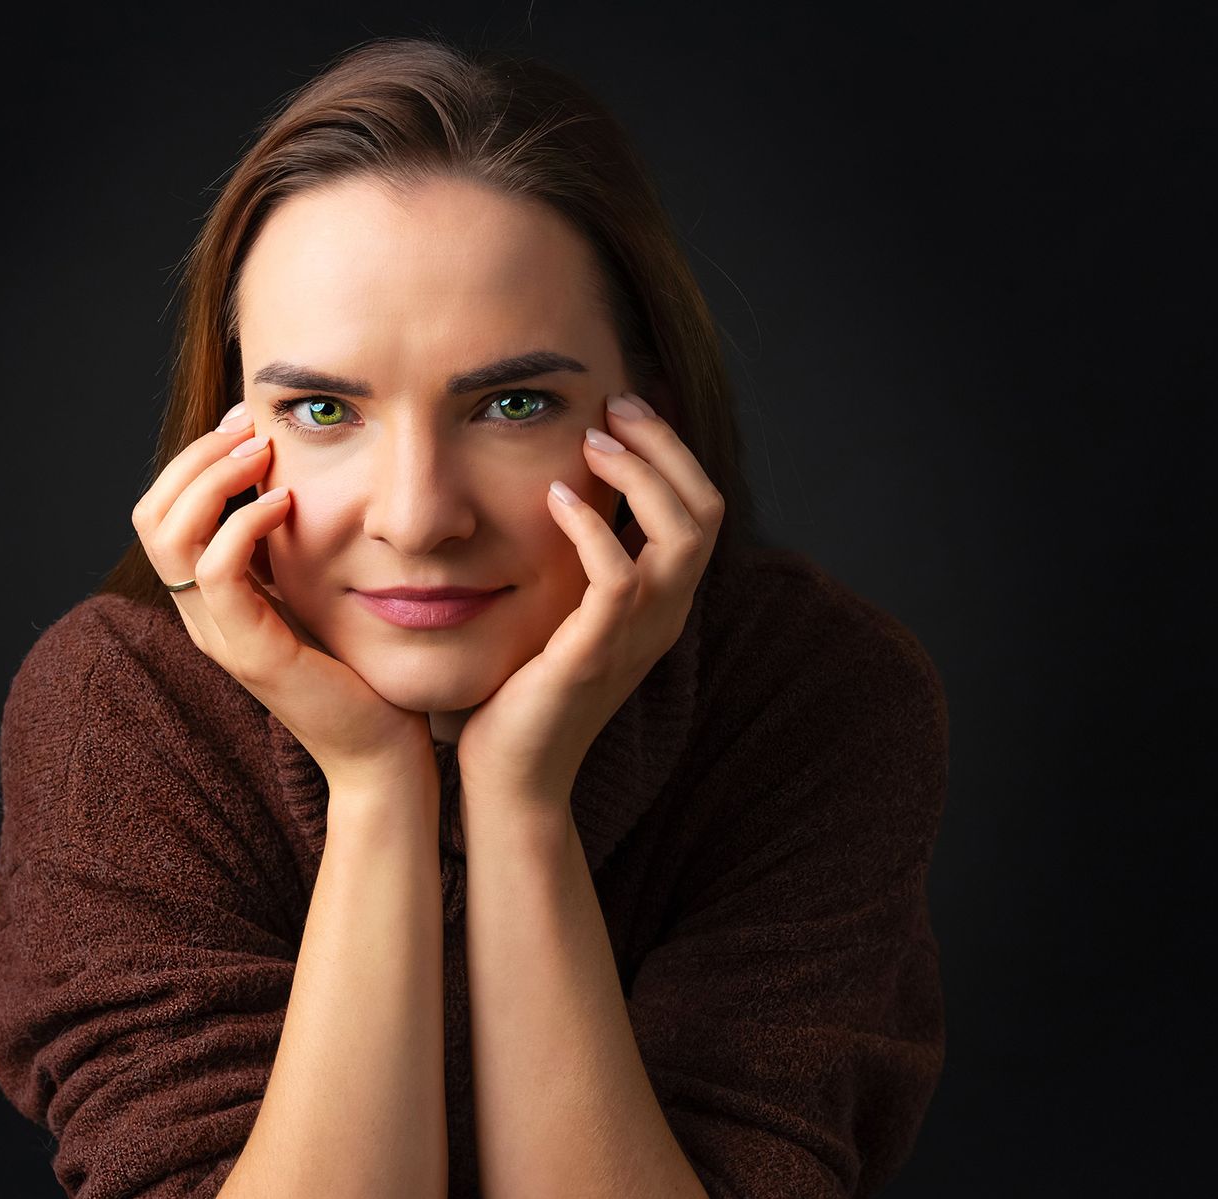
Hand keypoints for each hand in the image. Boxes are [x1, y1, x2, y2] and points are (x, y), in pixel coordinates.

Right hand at [131, 403, 434, 791]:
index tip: (246, 424)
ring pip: (170, 536)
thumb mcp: (315, 586)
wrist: (383, 745)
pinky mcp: (252, 653)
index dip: (194, 460)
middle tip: (249, 428)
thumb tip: (292, 471)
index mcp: (211, 598)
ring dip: (214, 479)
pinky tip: (285, 502)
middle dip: (196, 458)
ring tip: (263, 455)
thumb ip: (291, 542)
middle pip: (150, 515)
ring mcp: (220, 636)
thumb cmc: (359, 664)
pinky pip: (218, 572)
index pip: (160, 512)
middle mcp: (202, 616)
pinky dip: (243, 523)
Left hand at [455, 392, 724, 805]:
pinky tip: (553, 500)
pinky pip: (619, 579)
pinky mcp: (594, 655)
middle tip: (614, 406)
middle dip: (664, 445)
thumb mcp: (565, 608)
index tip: (622, 409)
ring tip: (591, 441)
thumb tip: (565, 487)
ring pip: (681, 534)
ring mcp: (637, 637)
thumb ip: (581, 557)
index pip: (701, 508)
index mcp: (663, 602)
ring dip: (638, 475)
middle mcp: (665, 616)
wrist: (512, 774)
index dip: (671, 451)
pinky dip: (592, 530)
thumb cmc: (525, 688)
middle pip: (706, 509)